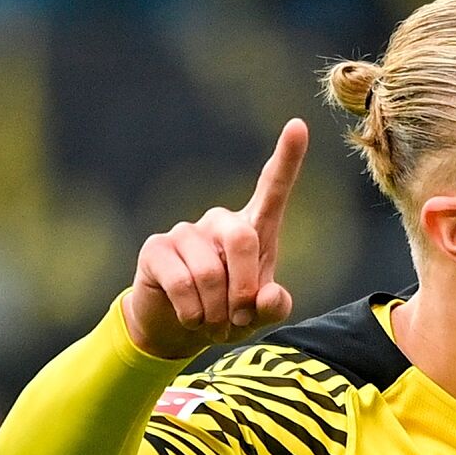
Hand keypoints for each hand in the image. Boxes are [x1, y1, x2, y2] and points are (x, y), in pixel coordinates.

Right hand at [124, 118, 308, 358]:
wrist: (179, 330)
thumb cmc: (228, 316)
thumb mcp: (259, 317)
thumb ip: (274, 307)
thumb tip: (268, 295)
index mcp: (255, 230)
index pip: (273, 188)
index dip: (287, 159)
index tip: (298, 125)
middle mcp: (221, 222)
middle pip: (243, 240)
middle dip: (244, 289)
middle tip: (238, 319)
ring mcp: (186, 232)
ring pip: (210, 272)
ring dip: (216, 311)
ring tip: (212, 321)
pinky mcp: (157, 248)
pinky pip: (182, 283)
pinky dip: (193, 312)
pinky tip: (191, 317)